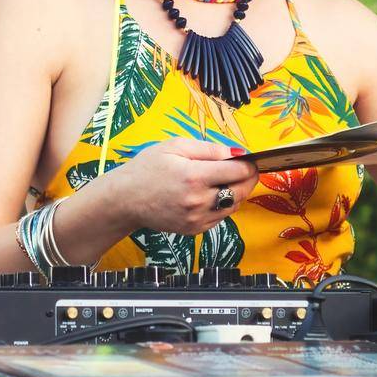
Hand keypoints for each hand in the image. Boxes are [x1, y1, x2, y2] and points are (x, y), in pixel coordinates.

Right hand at [101, 138, 259, 235]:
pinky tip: (213, 194)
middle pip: (241, 191)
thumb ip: (209, 149)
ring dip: (237, 192)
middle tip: (246, 169)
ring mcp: (197, 218)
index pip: (238, 171)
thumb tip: (236, 152)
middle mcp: (199, 200)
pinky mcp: (194, 229)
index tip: (250, 159)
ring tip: (228, 180)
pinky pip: (220, 217)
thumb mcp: (175, 147)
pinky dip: (223, 205)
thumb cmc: (148, 168)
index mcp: (195, 176)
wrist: (126, 199)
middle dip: (248, 178)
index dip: (249, 164)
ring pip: (234, 206)